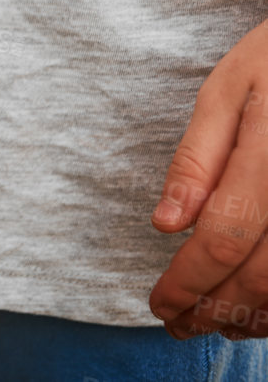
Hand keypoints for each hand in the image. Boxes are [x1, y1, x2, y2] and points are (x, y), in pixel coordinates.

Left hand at [149, 20, 267, 337]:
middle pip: (263, 277)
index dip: (188, 282)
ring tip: (213, 323)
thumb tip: (167, 226)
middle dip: (214, 310)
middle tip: (175, 323)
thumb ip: (196, 161)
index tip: (157, 303)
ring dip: (253, 317)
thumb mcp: (225, 91)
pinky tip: (259, 307)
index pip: (225, 238)